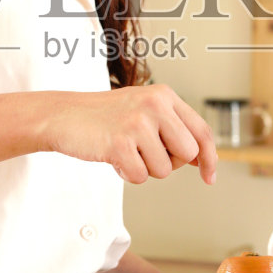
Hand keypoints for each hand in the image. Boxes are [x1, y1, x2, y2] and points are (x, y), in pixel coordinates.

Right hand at [43, 83, 217, 184]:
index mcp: (164, 95)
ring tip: (125, 149)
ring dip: (144, 168)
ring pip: (164, 169)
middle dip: (169, 162)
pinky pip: (140, 177)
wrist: (63, 115)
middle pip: (187, 154)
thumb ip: (173, 128)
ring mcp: (137, 123)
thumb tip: (202, 158)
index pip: (201, 130)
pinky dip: (126, 174)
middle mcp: (154, 105)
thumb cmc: (104, 117)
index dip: (210, 157)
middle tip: (144, 151)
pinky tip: (113, 156)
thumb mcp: (144, 111)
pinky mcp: (119, 144)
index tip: (209, 177)